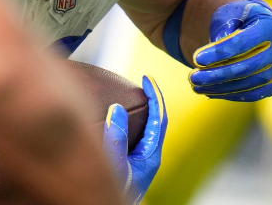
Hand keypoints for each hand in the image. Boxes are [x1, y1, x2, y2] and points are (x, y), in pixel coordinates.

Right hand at [103, 76, 166, 204]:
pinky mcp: (127, 165)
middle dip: (149, 100)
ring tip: (128, 96)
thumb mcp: (115, 164)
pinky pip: (130, 138)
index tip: (147, 78)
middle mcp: (147, 157)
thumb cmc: (114, 195)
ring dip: (138, 111)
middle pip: (154, 121)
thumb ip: (116, 138)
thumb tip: (117, 108)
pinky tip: (112, 120)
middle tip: (140, 83)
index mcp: (151, 156)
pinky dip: (126, 123)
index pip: (159, 118)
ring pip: (143, 130)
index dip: (155, 95)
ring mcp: (138, 162)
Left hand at [189, 0, 271, 101]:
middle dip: (216, 74)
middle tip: (192, 77)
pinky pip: (253, 94)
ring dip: (220, 88)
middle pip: (247, 67)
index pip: (243, 43)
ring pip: (249, 84)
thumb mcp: (228, 15)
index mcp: (271, 26)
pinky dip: (230, 94)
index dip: (219, 52)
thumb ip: (223, 28)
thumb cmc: (238, 18)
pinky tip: (210, 92)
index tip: (196, 58)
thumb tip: (216, 52)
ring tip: (196, 86)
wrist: (256, 26)